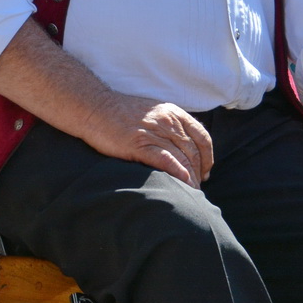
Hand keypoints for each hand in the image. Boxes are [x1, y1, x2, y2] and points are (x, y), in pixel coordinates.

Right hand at [84, 95, 213, 186]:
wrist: (95, 108)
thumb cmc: (122, 114)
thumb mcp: (154, 113)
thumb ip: (171, 126)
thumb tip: (185, 149)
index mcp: (174, 113)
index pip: (202, 138)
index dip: (208, 158)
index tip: (205, 172)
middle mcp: (168, 121)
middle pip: (194, 152)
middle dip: (199, 173)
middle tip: (198, 189)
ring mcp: (154, 132)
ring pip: (182, 158)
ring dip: (191, 179)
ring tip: (192, 194)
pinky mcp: (139, 144)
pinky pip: (165, 160)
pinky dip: (177, 173)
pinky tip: (182, 183)